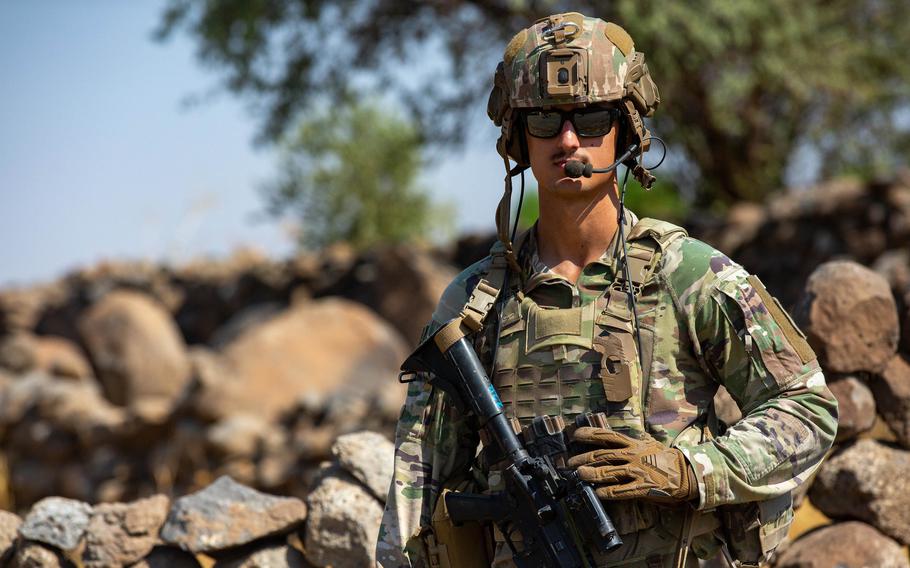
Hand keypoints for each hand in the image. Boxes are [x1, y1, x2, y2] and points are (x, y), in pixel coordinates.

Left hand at [567, 427, 697, 503]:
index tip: (575, 435)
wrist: (687, 472)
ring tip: (579, 475)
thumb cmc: (666, 458)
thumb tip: (618, 439)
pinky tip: (597, 493)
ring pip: (609, 471)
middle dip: (583, 458)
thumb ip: (632, 442)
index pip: (607, 436)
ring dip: (591, 473)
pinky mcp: (643, 487)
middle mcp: (632, 455)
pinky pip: (621, 490)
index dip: (589, 434)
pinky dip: (607, 492)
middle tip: (569, 463)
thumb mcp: (648, 444)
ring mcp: (637, 471)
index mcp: (633, 444)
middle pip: (602, 455)